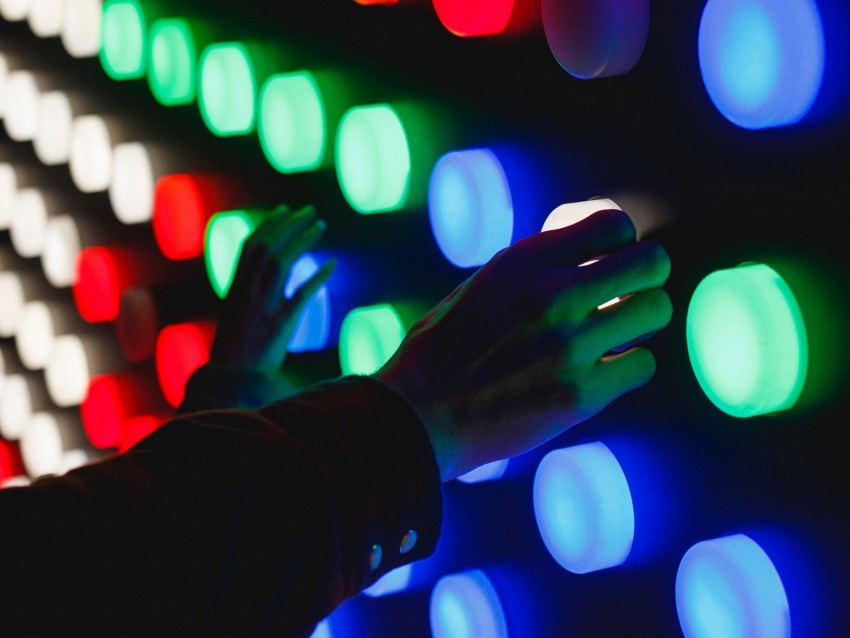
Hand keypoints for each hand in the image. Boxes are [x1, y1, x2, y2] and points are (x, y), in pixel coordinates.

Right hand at [210, 205, 334, 372]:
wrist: (231, 382)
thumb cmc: (235, 350)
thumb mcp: (236, 315)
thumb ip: (249, 292)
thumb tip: (268, 272)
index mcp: (235, 289)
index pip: (250, 247)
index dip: (268, 225)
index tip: (285, 210)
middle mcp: (246, 293)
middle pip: (267, 247)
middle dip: (288, 225)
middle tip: (309, 211)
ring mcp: (262, 308)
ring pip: (282, 263)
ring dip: (302, 240)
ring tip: (320, 226)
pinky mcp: (279, 326)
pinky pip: (301, 295)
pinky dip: (317, 277)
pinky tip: (332, 264)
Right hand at [376, 209, 671, 480]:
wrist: (419, 415)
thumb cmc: (443, 350)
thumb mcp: (480, 287)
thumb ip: (533, 270)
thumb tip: (588, 259)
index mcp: (522, 262)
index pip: (613, 225)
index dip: (619, 240)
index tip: (608, 258)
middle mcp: (552, 296)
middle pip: (651, 262)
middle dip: (647, 273)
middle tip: (629, 290)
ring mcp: (570, 347)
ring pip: (656, 311)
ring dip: (641, 319)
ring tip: (616, 331)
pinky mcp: (581, 395)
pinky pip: (642, 364)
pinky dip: (628, 365)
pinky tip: (603, 369)